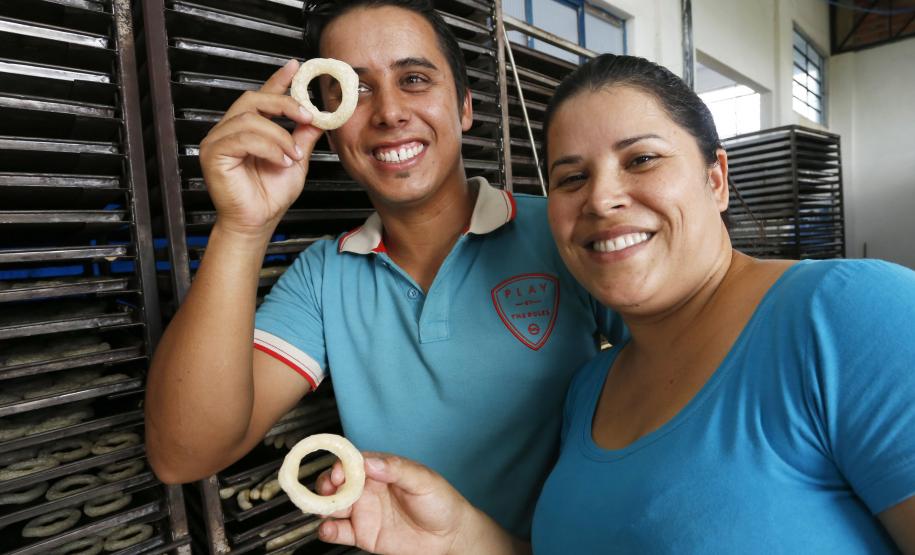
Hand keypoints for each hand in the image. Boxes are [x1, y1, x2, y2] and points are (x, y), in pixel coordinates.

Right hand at [198, 59, 323, 237]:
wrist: (258, 222)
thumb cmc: (270, 196)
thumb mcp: (296, 160)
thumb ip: (304, 136)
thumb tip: (319, 116)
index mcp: (249, 128)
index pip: (263, 97)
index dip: (278, 80)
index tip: (296, 67)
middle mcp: (230, 130)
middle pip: (254, 99)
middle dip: (284, 104)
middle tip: (307, 115)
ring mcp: (218, 140)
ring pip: (250, 118)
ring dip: (279, 135)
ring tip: (293, 155)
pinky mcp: (213, 153)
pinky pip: (243, 138)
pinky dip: (268, 147)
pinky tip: (281, 161)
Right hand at [316, 453, 471, 554]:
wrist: (449, 537)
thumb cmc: (441, 502)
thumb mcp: (423, 479)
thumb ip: (396, 469)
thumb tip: (370, 462)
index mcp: (380, 470)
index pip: (353, 461)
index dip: (342, 464)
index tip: (339, 472)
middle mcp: (367, 489)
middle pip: (336, 482)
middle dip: (326, 484)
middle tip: (330, 490)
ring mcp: (363, 511)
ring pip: (332, 505)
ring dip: (322, 505)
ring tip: (325, 509)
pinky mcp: (362, 534)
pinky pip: (338, 531)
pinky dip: (327, 529)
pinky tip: (327, 528)